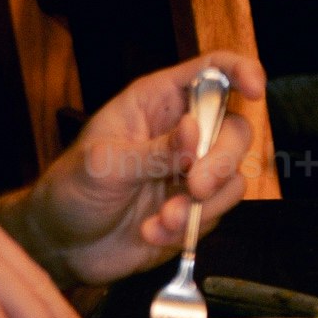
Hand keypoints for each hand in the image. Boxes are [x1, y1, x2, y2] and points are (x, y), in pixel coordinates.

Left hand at [11, 52, 267, 285]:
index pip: (211, 71)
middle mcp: (181, 132)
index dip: (240, 71)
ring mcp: (190, 172)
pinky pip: (216, 212)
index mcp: (157, 102)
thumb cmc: (70, 191)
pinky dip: (189, 227)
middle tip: (195, 187)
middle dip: (221, 159)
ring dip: (203, 203)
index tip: (255, 91)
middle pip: (234, 128)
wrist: (62, 246)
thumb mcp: (103, 165)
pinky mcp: (194, 209)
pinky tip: (152, 232)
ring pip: (233, 175)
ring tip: (161, 220)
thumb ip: (153, 151)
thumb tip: (193, 132)